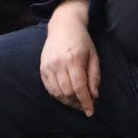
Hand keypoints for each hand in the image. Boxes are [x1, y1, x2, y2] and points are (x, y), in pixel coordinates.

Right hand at [40, 0, 99, 115]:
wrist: (63, 26)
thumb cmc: (82, 40)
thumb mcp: (94, 55)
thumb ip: (94, 76)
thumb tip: (94, 95)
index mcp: (73, 59)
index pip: (79, 87)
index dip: (85, 102)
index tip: (91, 111)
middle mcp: (59, 63)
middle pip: (67, 92)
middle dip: (77, 103)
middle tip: (85, 105)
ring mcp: (48, 66)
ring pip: (57, 93)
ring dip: (67, 101)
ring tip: (76, 102)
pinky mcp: (42, 68)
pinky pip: (49, 88)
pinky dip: (57, 95)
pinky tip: (65, 96)